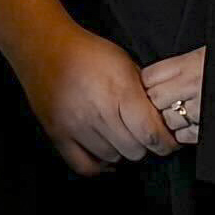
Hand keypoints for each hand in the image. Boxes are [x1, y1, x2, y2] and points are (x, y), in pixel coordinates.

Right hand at [29, 30, 173, 174]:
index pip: (150, 133)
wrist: (46, 48)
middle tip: (142, 134)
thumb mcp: (126, 64)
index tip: (168, 142)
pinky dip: (99, 165)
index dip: (164, 142)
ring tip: (120, 136)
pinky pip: (84, 166)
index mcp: (120, 92)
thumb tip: (160, 118)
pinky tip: (106, 156)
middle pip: (134, 150)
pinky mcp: (59, 135)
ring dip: (121, 151)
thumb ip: (143, 93)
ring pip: (112, 158)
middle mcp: (99, 112)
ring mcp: (76, 126)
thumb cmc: (88, 53)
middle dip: (144, 144)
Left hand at [140, 44, 210, 152]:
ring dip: (171, 121)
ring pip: (168, 119)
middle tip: (163, 105)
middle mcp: (193, 84)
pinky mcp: (213, 127)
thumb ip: (189, 64)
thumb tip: (166, 77)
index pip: (150, 76)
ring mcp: (202, 107)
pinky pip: (186, 136)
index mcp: (192, 62)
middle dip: (155, 104)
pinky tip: (195, 126)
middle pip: (153, 99)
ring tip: (183, 116)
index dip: (147, 84)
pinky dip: (185, 135)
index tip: (151, 88)